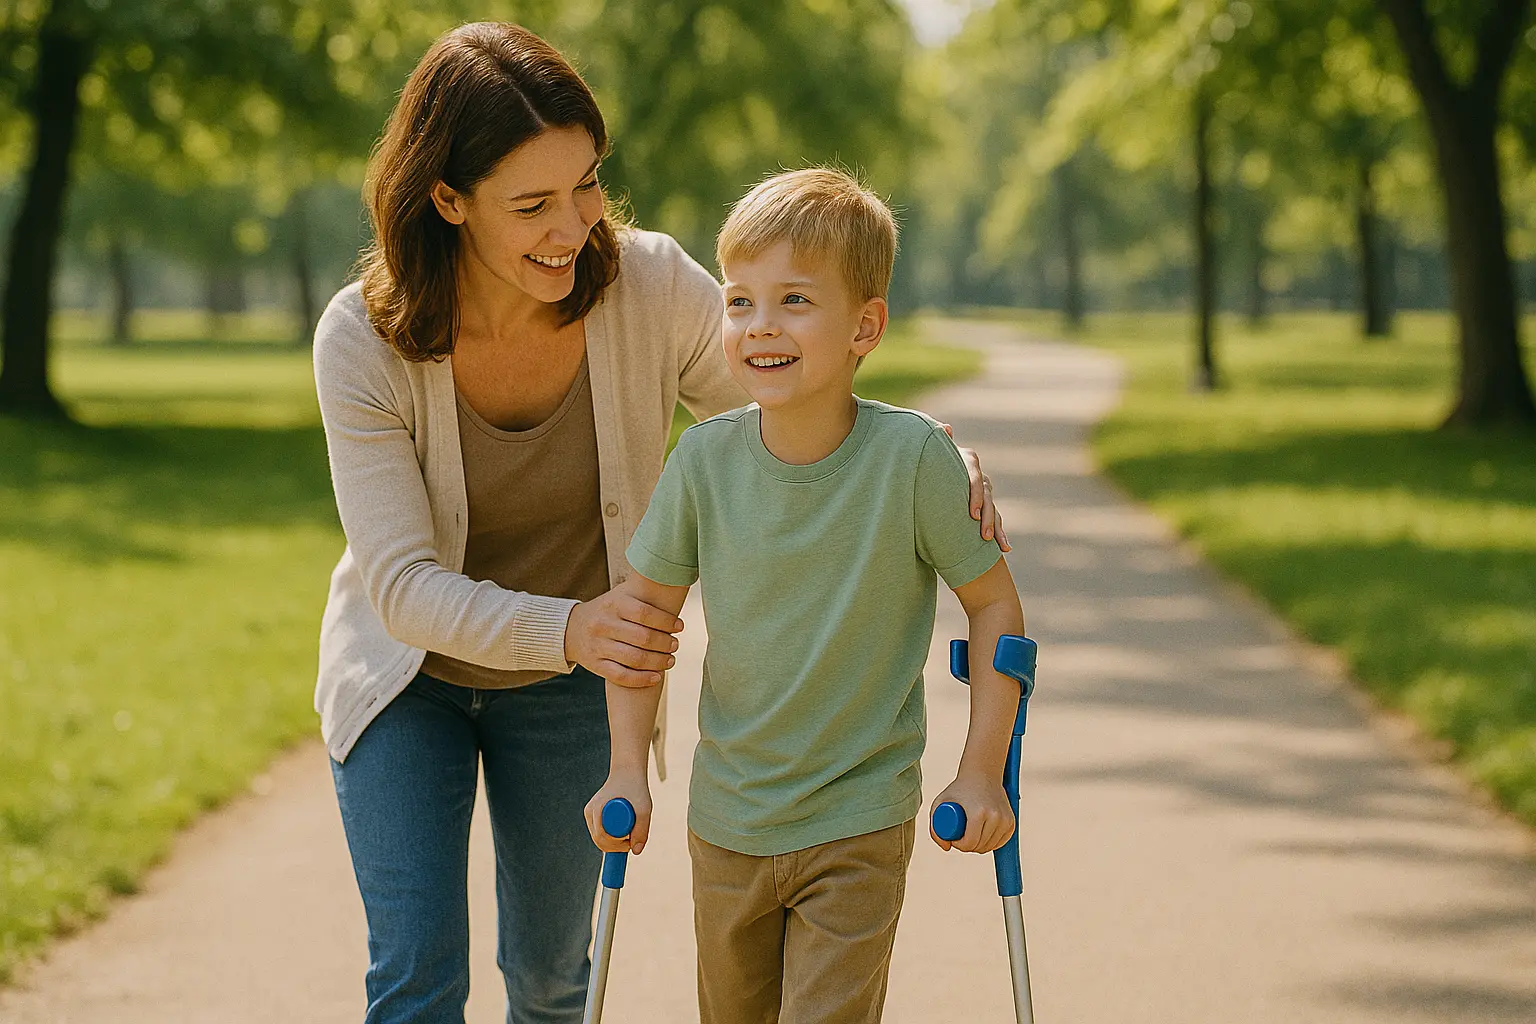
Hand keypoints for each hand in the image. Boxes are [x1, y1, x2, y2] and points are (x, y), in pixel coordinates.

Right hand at [565, 586, 682, 687]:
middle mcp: (603, 624)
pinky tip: (657, 677)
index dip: (666, 621)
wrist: (571, 629)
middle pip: (642, 638)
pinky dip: (641, 679)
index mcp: (613, 604)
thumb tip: (674, 578)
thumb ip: (642, 590)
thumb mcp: (619, 595)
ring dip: (658, 661)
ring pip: (634, 658)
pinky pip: (621, 675)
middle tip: (675, 645)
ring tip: (670, 659)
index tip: (680, 626)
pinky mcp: (595, 665)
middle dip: (665, 643)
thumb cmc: (607, 610)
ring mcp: (598, 646)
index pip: (645, 613)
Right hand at [584, 770, 652, 853]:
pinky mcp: (594, 813)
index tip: (630, 843)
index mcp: (597, 810)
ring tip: (628, 834)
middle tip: (631, 841)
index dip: (616, 845)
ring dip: (612, 842)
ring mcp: (591, 813)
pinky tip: (620, 834)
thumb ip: (642, 830)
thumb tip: (636, 852)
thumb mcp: (644, 808)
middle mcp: (590, 812)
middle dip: (615, 846)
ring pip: (598, 838)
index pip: (602, 838)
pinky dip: (610, 837)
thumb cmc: (636, 787)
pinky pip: (600, 832)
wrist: (628, 771)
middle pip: (598, 841)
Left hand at [929, 773, 1014, 853]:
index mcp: (978, 813)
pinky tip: (983, 836)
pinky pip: (1001, 842)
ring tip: (971, 834)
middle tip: (961, 837)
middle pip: (980, 847)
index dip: (959, 845)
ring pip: (990, 846)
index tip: (954, 838)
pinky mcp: (1011, 822)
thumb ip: (934, 827)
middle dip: (968, 846)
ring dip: (980, 846)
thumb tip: (947, 847)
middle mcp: (995, 817)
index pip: (969, 843)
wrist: (982, 773)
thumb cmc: (959, 789)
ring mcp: (1005, 820)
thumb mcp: (940, 802)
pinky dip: (992, 843)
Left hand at [941, 424, 1010, 551]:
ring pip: (994, 510)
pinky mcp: (985, 507)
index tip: (972, 514)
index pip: (975, 479)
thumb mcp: (935, 454)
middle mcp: (980, 477)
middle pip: (987, 498)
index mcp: (968, 463)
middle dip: (987, 517)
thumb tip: (945, 427)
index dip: (975, 495)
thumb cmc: (932, 462)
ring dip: (996, 528)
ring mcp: (985, 492)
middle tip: (983, 534)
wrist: (936, 470)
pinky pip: (996, 521)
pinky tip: (1005, 548)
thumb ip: (941, 443)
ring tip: (996, 544)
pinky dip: (1001, 535)